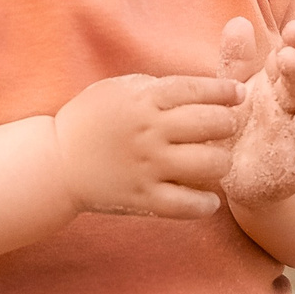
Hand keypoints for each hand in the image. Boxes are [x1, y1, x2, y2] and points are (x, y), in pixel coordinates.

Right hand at [53, 74, 242, 218]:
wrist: (56, 162)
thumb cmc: (91, 119)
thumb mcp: (120, 89)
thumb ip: (158, 87)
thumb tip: (204, 88)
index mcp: (144, 100)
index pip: (197, 89)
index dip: (225, 91)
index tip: (238, 93)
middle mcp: (150, 131)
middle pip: (212, 124)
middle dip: (229, 124)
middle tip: (227, 128)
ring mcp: (148, 166)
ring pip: (209, 164)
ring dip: (222, 162)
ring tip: (216, 161)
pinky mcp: (143, 198)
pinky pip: (187, 205)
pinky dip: (205, 204)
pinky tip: (208, 199)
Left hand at [218, 17, 294, 210]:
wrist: (236, 176)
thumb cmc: (238, 122)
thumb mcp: (233, 90)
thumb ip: (236, 61)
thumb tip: (238, 22)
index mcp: (278, 86)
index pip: (289, 61)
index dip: (294, 45)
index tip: (294, 28)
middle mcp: (293, 111)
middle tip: (290, 56)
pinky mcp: (294, 173)